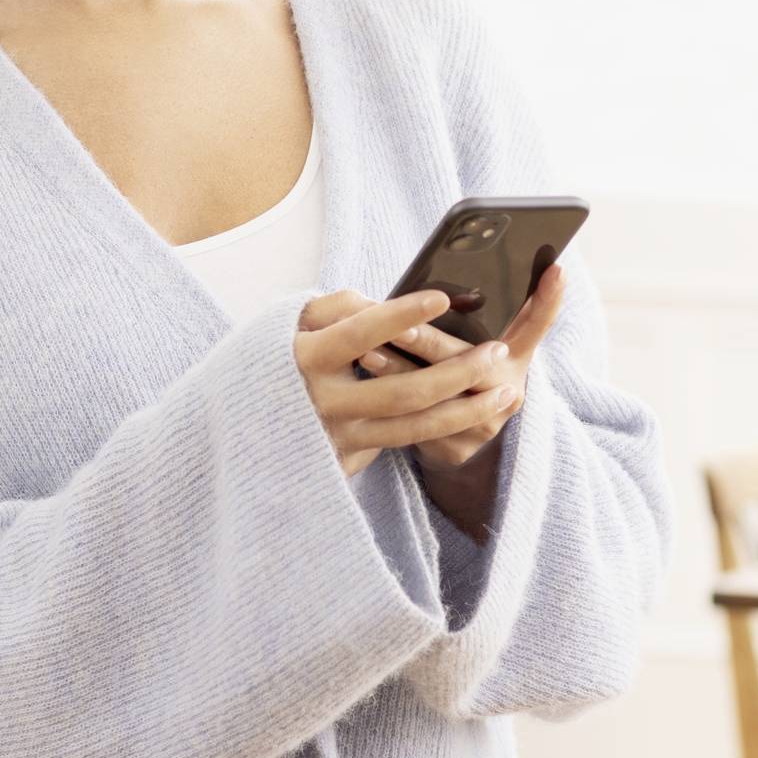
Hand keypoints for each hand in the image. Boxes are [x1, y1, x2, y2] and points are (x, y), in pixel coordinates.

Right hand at [293, 288, 519, 478]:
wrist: (248, 423)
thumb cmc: (281, 357)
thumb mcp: (295, 323)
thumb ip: (340, 307)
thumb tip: (388, 307)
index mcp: (306, 360)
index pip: (360, 334)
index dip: (401, 316)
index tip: (442, 298)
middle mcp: (323, 404)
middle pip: (403, 392)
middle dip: (457, 372)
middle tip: (498, 349)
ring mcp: (338, 437)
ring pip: (415, 428)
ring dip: (467, 410)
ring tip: (509, 390)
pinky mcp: (348, 460)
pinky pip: (404, 443)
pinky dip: (447, 429)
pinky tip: (480, 413)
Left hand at [352, 261, 562, 478]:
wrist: (457, 438)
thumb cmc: (461, 373)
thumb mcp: (477, 344)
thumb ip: (478, 315)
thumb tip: (463, 270)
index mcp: (517, 356)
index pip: (538, 323)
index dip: (550, 297)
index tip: (556, 267)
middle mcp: (508, 390)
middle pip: (467, 363)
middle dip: (428, 343)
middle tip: (398, 326)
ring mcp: (484, 424)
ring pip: (435, 396)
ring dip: (397, 372)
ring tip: (367, 352)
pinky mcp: (456, 449)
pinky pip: (416, 425)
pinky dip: (385, 402)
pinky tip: (363, 387)